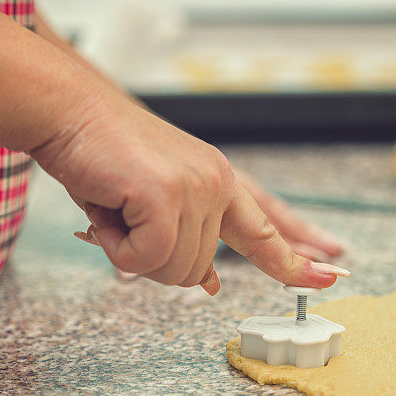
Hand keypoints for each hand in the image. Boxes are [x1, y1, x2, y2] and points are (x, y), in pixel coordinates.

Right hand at [35, 93, 349, 294]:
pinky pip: (147, 258)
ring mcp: (196, 187)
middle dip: (151, 260)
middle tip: (123, 221)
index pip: (264, 230)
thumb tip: (209, 283)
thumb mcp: (154, 201)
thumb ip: (188, 237)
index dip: (292, 260)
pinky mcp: (167, 193)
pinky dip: (117, 247)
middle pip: (197, 271)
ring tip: (115, 207)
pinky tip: (108, 210)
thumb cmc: (103, 156)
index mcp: (219, 182)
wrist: (67, 112)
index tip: (327, 274)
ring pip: (173, 269)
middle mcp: (216, 183)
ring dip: (130, 251)